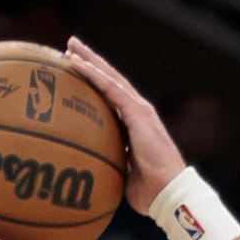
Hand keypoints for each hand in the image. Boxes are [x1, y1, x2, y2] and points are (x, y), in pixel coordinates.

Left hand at [63, 38, 179, 211]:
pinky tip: (76, 63)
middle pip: (110, 80)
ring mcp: (138, 109)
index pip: (111, 96)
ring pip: (109, 77)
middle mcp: (137, 111)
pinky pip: (110, 87)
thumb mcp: (125, 174)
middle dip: (91, 62)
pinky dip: (92, 74)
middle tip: (70, 47)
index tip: (76, 71)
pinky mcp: (137, 112)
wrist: (168, 192)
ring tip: (70, 47)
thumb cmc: (150, 191)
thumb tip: (95, 173)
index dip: (95, 82)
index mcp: (135, 124)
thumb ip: (113, 165)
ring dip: (89, 60)